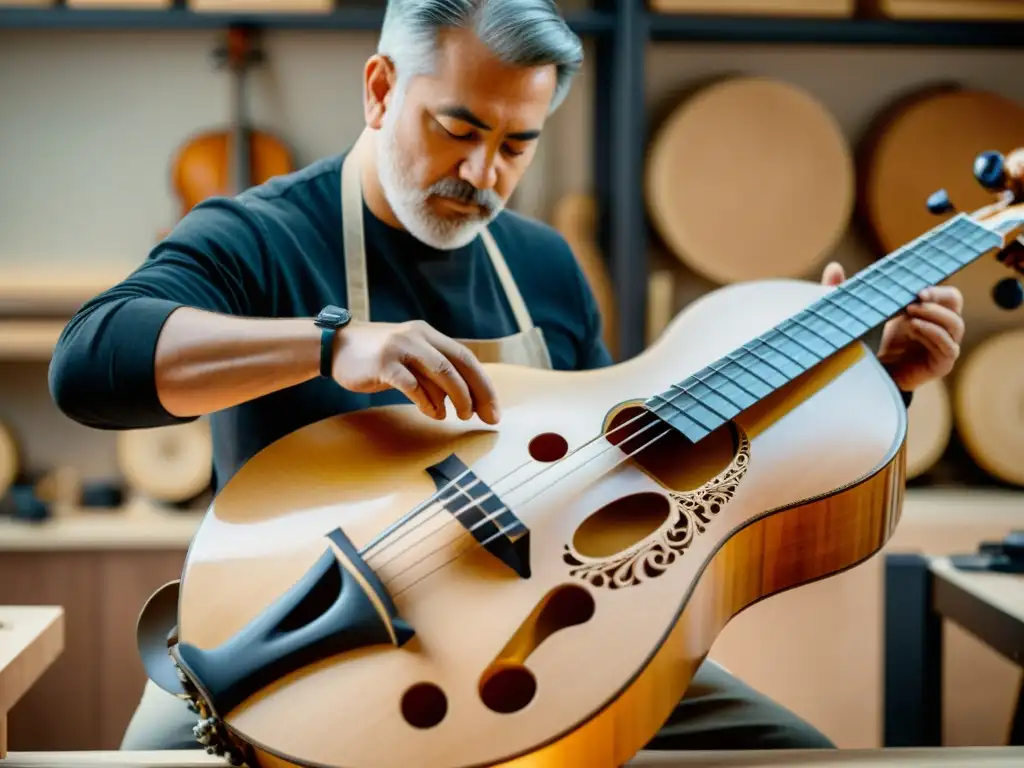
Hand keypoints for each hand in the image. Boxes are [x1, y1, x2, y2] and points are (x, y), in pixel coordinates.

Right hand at [331, 319, 499, 423]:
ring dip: (456, 398)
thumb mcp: (410, 355)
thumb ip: (434, 371)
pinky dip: (427, 401)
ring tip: (460, 416)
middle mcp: (418, 337)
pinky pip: (413, 384)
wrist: (335, 346)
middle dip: (477, 393)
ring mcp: (401, 348)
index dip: (484, 384)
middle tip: (486, 417)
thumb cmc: (377, 357)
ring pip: (441, 373)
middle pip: (459, 365)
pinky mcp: (383, 363)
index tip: (493, 409)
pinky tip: (433, 413)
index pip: (466, 358)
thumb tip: (464, 398)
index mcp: (429, 335)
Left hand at [820, 262, 964, 391]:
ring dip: (935, 315)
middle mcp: (937, 325)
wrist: (868, 377)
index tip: (916, 287)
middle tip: (917, 296)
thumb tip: (833, 267)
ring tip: (911, 312)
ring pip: (954, 324)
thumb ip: (843, 292)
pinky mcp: (941, 364)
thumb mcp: (855, 316)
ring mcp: (942, 344)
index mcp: (924, 310)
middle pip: (954, 302)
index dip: (934, 287)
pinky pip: (948, 347)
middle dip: (939, 296)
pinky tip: (916, 328)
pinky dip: (934, 334)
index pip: (943, 293)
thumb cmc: (865, 343)